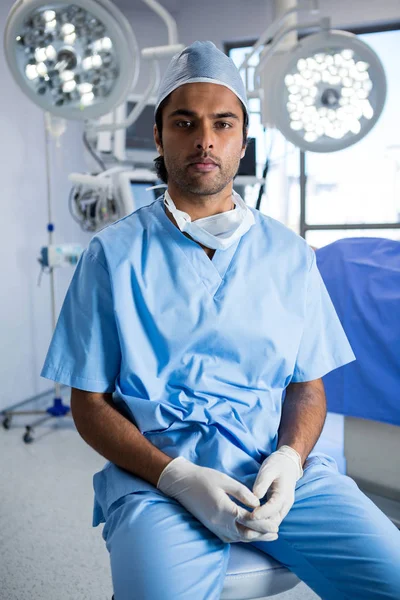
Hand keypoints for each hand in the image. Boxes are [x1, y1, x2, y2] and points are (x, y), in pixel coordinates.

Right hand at [156, 456, 278, 542]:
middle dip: (262, 534)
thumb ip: (242, 492)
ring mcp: (215, 527)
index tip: (275, 521)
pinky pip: (230, 538)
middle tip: (276, 531)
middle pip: (246, 534)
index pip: (249, 520)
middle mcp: (220, 522)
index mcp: (224, 509)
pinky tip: (250, 535)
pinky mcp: (212, 528)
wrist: (182, 484)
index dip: (264, 522)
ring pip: (239, 538)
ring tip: (268, 536)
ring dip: (254, 538)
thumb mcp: (225, 480)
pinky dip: (242, 538)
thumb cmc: (203, 478)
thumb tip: (257, 503)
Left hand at [236, 446, 302, 533]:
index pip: (273, 509)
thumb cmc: (277, 465)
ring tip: (245, 526)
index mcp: (284, 494)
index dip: (261, 514)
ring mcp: (283, 508)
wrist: (287, 464)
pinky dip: (261, 524)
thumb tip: (255, 496)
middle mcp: (285, 505)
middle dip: (260, 525)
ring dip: (260, 527)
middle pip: (274, 521)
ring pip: (272, 524)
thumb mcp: (268, 470)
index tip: (249, 516)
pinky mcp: (278, 509)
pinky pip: (271, 520)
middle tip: (244, 524)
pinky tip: (249, 523)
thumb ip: (262, 483)